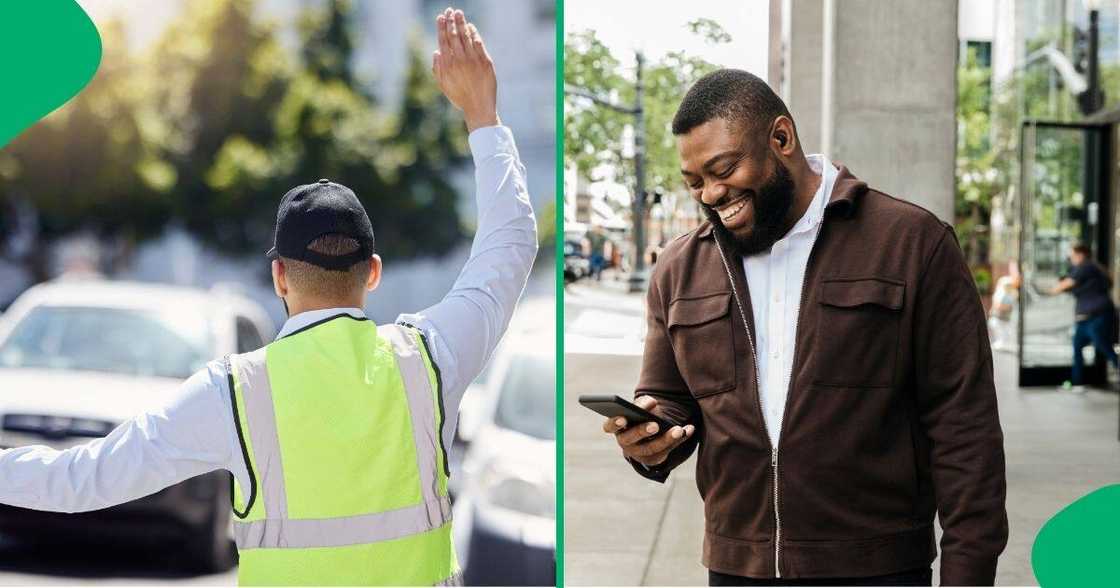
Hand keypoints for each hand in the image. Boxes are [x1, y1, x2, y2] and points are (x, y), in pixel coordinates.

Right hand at [432, 8, 498, 131]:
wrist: (479, 107)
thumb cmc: (460, 97)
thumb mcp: (443, 85)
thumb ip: (437, 69)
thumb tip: (436, 52)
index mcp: (447, 65)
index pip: (443, 41)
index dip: (442, 27)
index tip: (441, 17)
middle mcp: (459, 60)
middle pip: (454, 35)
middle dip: (451, 21)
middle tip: (450, 10)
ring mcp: (473, 60)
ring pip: (466, 37)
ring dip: (462, 23)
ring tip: (459, 13)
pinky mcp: (485, 62)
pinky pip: (478, 43)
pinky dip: (474, 34)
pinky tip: (471, 27)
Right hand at [602, 396, 694, 467]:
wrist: (648, 434)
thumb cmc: (640, 416)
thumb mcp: (639, 408)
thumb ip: (642, 404)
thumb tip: (651, 403)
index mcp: (617, 427)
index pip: (609, 426)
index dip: (614, 423)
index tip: (622, 419)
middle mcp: (625, 442)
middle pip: (631, 439)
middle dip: (642, 431)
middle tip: (655, 426)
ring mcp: (639, 453)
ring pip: (652, 448)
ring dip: (667, 438)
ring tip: (679, 429)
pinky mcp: (654, 459)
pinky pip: (668, 450)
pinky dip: (680, 439)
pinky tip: (689, 429)